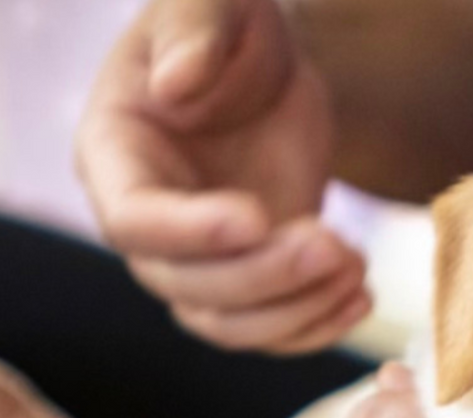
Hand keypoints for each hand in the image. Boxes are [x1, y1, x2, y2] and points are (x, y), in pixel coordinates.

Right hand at [77, 0, 369, 353]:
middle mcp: (146, 224)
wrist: (265, 69)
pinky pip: (269, 331)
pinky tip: (359, 296)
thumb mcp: (208, 5)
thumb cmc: (224, 28)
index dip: (192, 232)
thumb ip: (190, 34)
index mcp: (114, 157)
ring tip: (354, 267)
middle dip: (263, 276)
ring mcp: (196, 261)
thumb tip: (177, 83)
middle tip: (332, 243)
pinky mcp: (248, 279)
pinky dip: (314, 327)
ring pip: (227, 324)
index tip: (258, 217)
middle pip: (186, 287)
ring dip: (294, 311)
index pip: (136, 221)